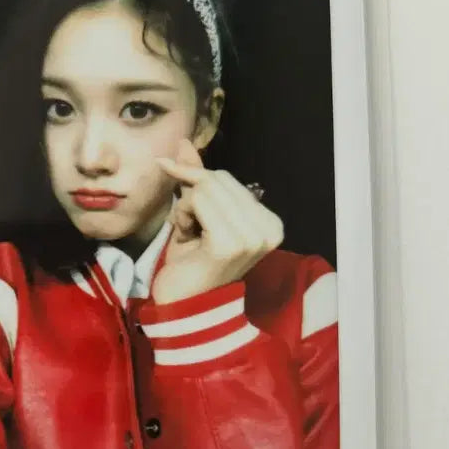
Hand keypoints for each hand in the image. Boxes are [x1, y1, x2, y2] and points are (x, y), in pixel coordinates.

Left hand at [151, 139, 283, 303]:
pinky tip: (188, 239)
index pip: (227, 180)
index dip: (196, 180)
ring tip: (191, 236)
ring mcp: (252, 237)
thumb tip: (184, 142)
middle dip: (192, 197)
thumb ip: (195, 178)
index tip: (178, 188)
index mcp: (270, 223)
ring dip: (187, 209)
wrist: (185, 307)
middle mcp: (269, 229)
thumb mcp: (196, 214)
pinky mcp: (231, 243)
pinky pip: (198, 201)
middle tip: (189, 228)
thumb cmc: (192, 263)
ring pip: (206, 188)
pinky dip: (184, 216)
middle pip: (217, 180)